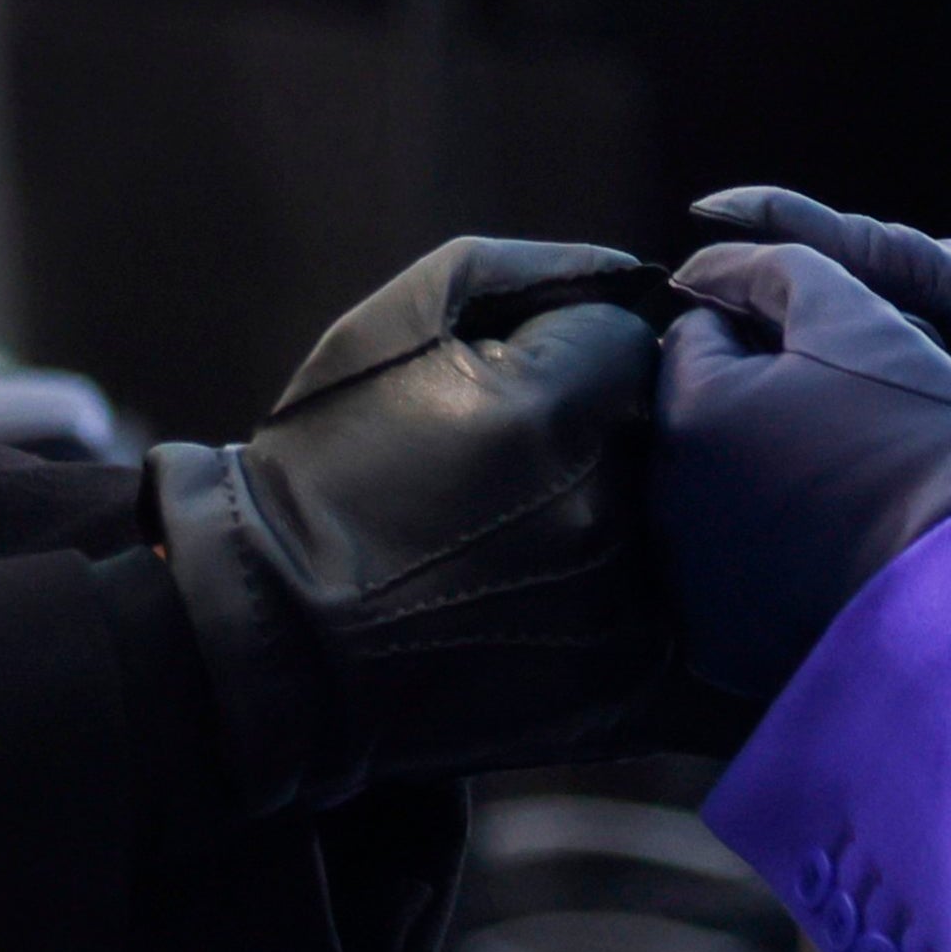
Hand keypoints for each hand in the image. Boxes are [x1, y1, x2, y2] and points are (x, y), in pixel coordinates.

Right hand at [151, 238, 673, 811]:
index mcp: (555, 408)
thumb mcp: (402, 319)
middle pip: (664, 432)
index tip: (519, 389)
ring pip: (671, 522)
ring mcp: (618, 604)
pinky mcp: (621, 681)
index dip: (577, 354)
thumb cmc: (330, 460)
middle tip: (520, 468)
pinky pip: (673, 618)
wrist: (277, 629)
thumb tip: (635, 272)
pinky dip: (639, 600)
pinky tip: (563, 598)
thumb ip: (533, 269)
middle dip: (610, 432)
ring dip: (623, 514)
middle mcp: (603, 508)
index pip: (633, 342)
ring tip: (521, 536)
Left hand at [660, 241, 950, 705]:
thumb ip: (770, 266)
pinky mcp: (717, 641)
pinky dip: (767, 554)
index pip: (701, 331)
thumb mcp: (857, 316)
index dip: (773, 333)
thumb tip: (699, 268)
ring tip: (851, 491)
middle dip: (753, 405)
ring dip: (758, 476)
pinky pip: (728, 571)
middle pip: (697, 415)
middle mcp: (664, 499)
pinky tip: (837, 553)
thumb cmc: (924, 438)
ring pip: (711, 491)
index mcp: (688, 409)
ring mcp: (687, 578)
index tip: (840, 366)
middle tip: (850, 427)